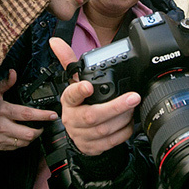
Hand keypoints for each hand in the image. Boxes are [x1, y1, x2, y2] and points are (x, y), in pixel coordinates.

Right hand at [0, 69, 57, 149]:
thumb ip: (5, 83)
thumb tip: (13, 73)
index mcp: (3, 111)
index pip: (27, 114)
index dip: (43, 115)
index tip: (52, 115)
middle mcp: (2, 126)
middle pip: (29, 133)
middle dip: (40, 130)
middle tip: (43, 124)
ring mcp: (0, 138)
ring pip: (24, 142)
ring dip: (31, 137)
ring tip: (33, 130)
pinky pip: (16, 147)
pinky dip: (22, 142)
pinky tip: (21, 135)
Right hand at [49, 37, 140, 155]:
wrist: (77, 134)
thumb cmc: (78, 104)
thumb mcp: (73, 83)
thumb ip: (68, 61)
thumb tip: (55, 41)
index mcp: (68, 101)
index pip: (71, 95)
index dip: (79, 91)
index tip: (88, 85)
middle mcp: (73, 119)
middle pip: (93, 116)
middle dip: (115, 106)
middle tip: (133, 97)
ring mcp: (82, 135)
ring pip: (105, 130)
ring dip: (123, 118)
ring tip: (133, 107)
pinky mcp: (92, 147)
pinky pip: (111, 142)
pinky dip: (124, 132)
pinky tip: (129, 122)